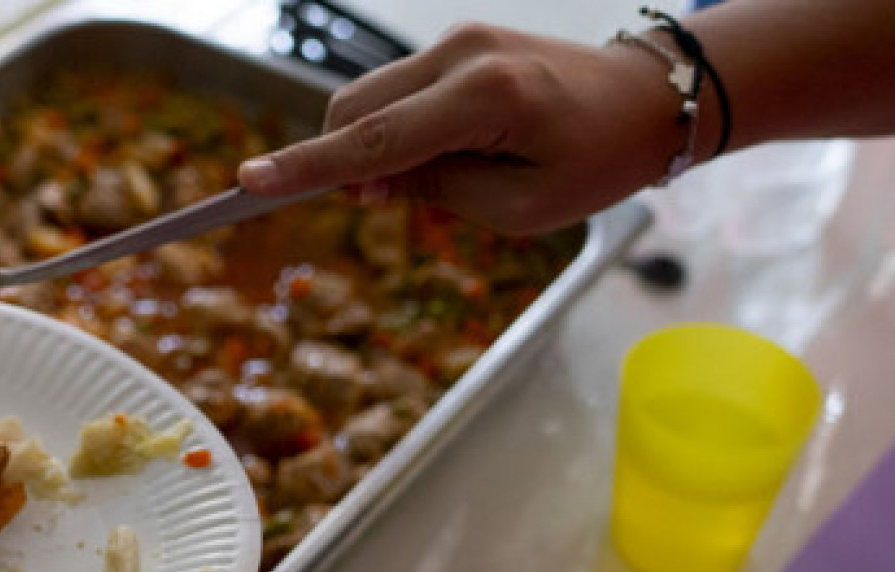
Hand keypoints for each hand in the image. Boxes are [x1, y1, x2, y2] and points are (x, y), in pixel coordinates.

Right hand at [238, 23, 689, 233]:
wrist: (645, 102)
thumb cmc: (595, 164)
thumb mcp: (520, 208)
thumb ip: (437, 191)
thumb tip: (369, 179)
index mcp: (484, 99)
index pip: (375, 141)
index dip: (309, 168)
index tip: (248, 184)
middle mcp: (461, 55)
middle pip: (355, 109)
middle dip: (340, 162)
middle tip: (379, 207)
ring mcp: (458, 41)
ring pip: (370, 97)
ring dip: (368, 147)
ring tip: (418, 186)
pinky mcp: (461, 44)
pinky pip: (399, 91)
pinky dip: (393, 129)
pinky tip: (431, 156)